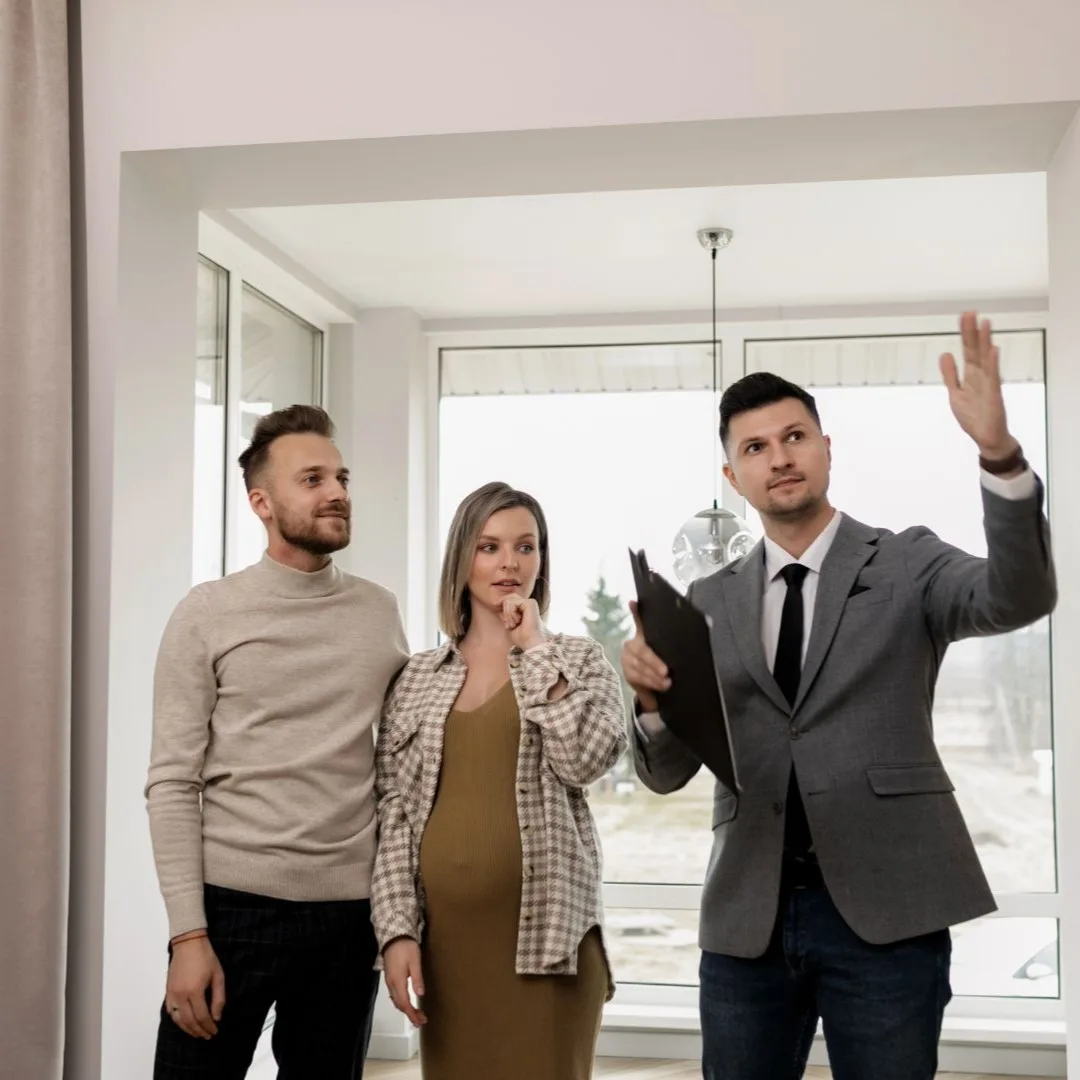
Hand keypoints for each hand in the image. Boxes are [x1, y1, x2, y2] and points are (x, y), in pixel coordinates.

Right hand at [164, 936, 224, 1039]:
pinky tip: (185, 1023)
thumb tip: (217, 1017)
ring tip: (197, 1033)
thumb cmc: (206, 957)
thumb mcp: (218, 975)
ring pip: (178, 1019)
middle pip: (189, 1021)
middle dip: (199, 1031)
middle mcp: (181, 995)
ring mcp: (172, 994)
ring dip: (188, 1029)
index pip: (202, 1016)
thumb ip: (218, 998)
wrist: (188, 943)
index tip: (215, 1031)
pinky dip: (178, 1021)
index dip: (209, 1026)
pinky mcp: (168, 992)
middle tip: (207, 1036)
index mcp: (195, 991)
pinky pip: (170, 1012)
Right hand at [383, 937, 426, 1026]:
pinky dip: (401, 1001)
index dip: (412, 1014)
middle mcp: (391, 983)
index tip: (420, 1021)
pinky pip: (394, 994)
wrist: (394, 935)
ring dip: (405, 1008)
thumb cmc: (406, 947)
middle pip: (399, 1004)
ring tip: (416, 1013)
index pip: (404, 1003)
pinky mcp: (389, 976)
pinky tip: (407, 1001)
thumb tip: (420, 994)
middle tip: (421, 1020)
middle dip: (410, 1014)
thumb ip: (417, 978)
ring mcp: (389, 980)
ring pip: (396, 1000)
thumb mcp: (415, 961)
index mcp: (398, 981)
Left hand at [501, 594, 544, 650]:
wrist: (530, 643)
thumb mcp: (509, 623)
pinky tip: (518, 620)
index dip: (502, 604)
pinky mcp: (530, 603)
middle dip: (504, 611)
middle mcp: (528, 604)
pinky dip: (511, 613)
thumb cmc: (521, 637)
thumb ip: (505, 613)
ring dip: (508, 615)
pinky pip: (512, 602)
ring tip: (514, 624)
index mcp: (524, 609)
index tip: (499, 611)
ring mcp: (530, 603)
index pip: (509, 600)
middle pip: (508, 598)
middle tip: (509, 625)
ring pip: (508, 600)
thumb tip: (497, 603)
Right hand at [620, 601, 670, 712]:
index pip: (639, 620)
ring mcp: (627, 658)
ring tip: (667, 683)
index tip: (633, 602)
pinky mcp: (627, 673)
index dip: (636, 611)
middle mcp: (632, 643)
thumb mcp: (671, 652)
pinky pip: (637, 677)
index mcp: (643, 634)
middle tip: (666, 671)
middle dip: (654, 662)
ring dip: (654, 676)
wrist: (655, 688)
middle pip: (641, 650)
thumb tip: (686, 629)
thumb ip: (672, 642)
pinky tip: (660, 687)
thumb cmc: (666, 665)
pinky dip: (650, 682)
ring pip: (639, 666)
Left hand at [940, 312, 1015, 458]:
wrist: (987, 438)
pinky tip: (993, 350)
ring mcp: (989, 384)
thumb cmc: (974, 417)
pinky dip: (993, 363)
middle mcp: (981, 376)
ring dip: (985, 341)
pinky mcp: (994, 395)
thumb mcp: (955, 393)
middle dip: (972, 332)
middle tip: (970, 312)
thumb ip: (950, 374)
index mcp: (971, 375)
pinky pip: (993, 377)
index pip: (968, 350)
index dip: (965, 334)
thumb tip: (945, 354)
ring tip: (984, 323)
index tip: (965, 316)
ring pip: (986, 359)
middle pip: (976, 350)